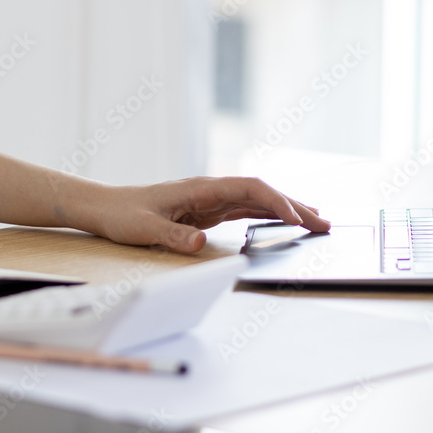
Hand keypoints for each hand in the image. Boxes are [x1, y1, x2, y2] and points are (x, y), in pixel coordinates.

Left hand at [83, 176, 330, 252]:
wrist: (106, 207)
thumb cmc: (124, 214)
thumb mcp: (144, 229)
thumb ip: (173, 235)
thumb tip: (199, 244)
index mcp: (201, 188)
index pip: (249, 188)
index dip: (276, 202)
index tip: (297, 219)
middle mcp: (211, 190)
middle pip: (262, 192)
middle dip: (295, 205)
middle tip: (325, 224)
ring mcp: (212, 199)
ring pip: (259, 201)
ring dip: (288, 211)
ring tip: (317, 224)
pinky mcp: (209, 211)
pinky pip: (247, 210)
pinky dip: (270, 216)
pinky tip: (285, 224)